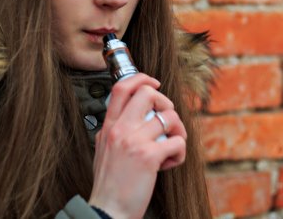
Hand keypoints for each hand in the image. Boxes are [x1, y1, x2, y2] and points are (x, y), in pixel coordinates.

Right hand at [88, 73, 186, 218]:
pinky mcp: (149, 156)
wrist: (107, 211)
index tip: (154, 83)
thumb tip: (128, 116)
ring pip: (169, 116)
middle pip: (148, 93)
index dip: (142, 78)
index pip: (122, 87)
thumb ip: (113, 130)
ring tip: (171, 146)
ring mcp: (134, 141)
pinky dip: (180, 152)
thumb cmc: (108, 184)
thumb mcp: (102, 149)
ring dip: (178, 130)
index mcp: (109, 126)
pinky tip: (169, 163)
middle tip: (167, 120)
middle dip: (165, 102)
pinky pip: (177, 142)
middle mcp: (120, 129)